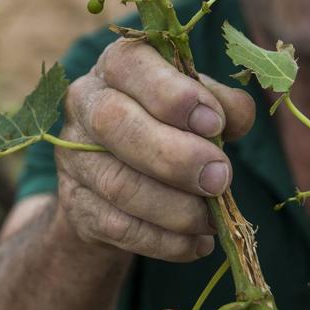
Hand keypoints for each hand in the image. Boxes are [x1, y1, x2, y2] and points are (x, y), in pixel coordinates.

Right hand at [55, 39, 254, 261]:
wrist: (119, 185)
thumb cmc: (170, 128)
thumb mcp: (198, 106)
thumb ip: (221, 104)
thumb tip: (236, 117)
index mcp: (116, 65)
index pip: (131, 66)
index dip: (172, 95)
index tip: (214, 124)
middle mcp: (85, 104)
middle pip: (116, 124)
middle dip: (175, 156)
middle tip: (220, 178)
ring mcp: (73, 157)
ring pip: (119, 184)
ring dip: (176, 208)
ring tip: (213, 219)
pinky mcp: (76, 205)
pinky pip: (119, 228)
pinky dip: (165, 241)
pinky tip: (197, 244)